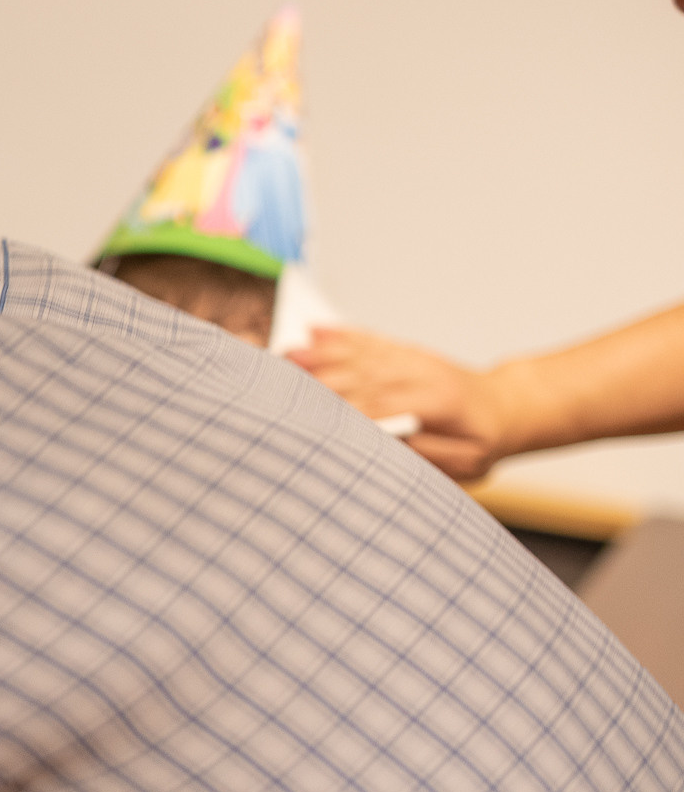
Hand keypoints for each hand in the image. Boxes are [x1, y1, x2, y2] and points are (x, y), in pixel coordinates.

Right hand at [288, 326, 511, 480]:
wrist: (510, 407)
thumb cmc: (483, 441)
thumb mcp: (466, 461)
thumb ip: (427, 454)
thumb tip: (384, 445)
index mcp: (438, 403)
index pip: (383, 405)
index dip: (346, 410)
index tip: (311, 416)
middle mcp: (423, 375)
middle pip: (364, 375)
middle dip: (322, 378)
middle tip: (282, 380)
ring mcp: (414, 360)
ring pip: (363, 354)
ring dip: (324, 353)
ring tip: (288, 352)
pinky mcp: (407, 352)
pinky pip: (371, 341)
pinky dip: (343, 335)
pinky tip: (316, 330)